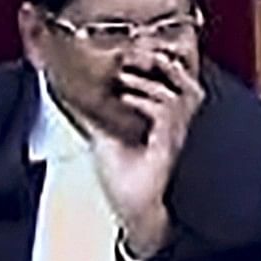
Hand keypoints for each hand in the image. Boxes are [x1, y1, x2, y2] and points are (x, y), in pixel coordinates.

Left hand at [92, 49, 200, 256]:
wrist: (132, 208)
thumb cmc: (124, 179)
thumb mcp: (104, 138)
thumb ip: (95, 118)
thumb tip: (72, 101)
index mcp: (164, 122)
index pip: (175, 86)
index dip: (164, 66)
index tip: (138, 52)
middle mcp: (174, 126)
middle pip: (188, 86)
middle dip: (169, 65)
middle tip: (144, 52)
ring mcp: (173, 136)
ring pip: (179, 96)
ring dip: (150, 82)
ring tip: (127, 73)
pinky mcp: (166, 147)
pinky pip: (165, 116)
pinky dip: (145, 102)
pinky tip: (127, 98)